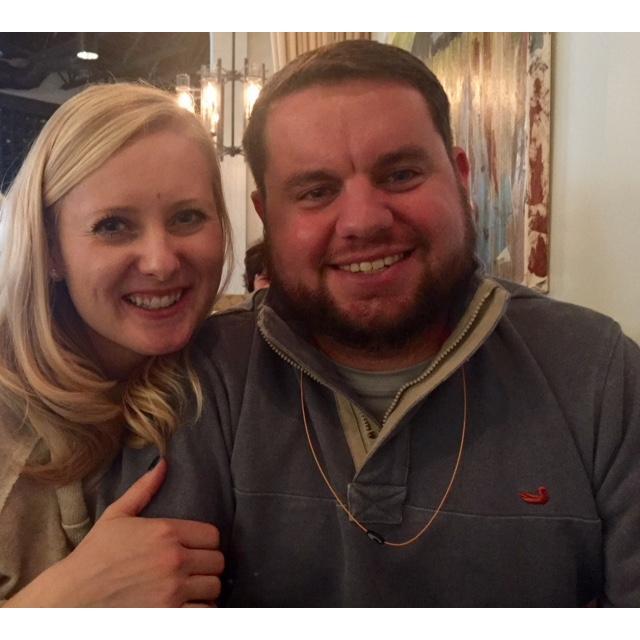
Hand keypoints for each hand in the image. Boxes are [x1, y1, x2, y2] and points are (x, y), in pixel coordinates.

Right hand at [5, 459, 223, 606]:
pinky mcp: (168, 616)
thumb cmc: (94, 555)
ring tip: (192, 587)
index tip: (196, 548)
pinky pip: (204, 611)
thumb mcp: (117, 515)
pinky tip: (188, 604)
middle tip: (194, 568)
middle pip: (218, 562)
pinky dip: (200, 609)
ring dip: (205, 588)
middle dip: (208, 565)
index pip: (213, 535)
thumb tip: (164, 463)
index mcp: (166, 532)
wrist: (72, 598)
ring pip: (214, 587)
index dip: (206, 542)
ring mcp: (172, 590)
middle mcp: (174, 560)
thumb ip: (144, 488)